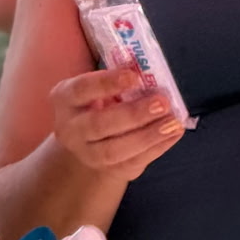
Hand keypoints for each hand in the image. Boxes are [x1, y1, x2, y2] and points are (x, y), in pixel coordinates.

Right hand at [51, 65, 184, 182]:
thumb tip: (150, 69)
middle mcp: (70, 129)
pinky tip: (174, 133)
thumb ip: (122, 77)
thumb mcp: (103, 86)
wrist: (89, 141)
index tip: (134, 76)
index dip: (107, 83)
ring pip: (114, 150)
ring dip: (147, 136)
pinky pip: (132, 162)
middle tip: (162, 102)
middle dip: (132, 114)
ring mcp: (86, 153)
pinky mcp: (107, 170)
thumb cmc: (100, 102)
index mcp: (65, 99)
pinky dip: (157, 148)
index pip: (82, 89)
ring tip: (173, 122)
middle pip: (98, 125)